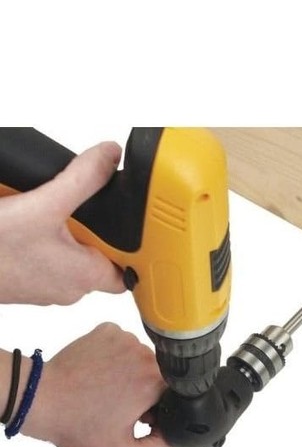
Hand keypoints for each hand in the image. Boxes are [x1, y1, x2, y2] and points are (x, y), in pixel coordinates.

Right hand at [0, 142, 125, 304]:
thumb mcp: (44, 205)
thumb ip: (82, 179)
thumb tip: (108, 158)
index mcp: (85, 276)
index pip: (126, 273)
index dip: (131, 252)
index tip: (128, 228)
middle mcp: (69, 288)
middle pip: (97, 258)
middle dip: (91, 232)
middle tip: (79, 210)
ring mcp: (45, 288)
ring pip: (70, 258)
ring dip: (65, 234)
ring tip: (49, 213)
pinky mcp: (26, 283)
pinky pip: (45, 260)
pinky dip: (43, 241)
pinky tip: (27, 224)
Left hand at [20, 323, 172, 446]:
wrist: (40, 399)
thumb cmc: (77, 425)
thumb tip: (174, 436)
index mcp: (155, 382)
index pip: (171, 395)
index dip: (156, 410)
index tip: (134, 417)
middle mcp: (145, 354)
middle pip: (157, 375)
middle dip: (143, 391)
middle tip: (115, 406)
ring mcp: (125, 338)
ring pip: (139, 358)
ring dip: (128, 372)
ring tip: (103, 388)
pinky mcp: (107, 330)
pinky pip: (121, 344)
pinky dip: (113, 356)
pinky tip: (97, 371)